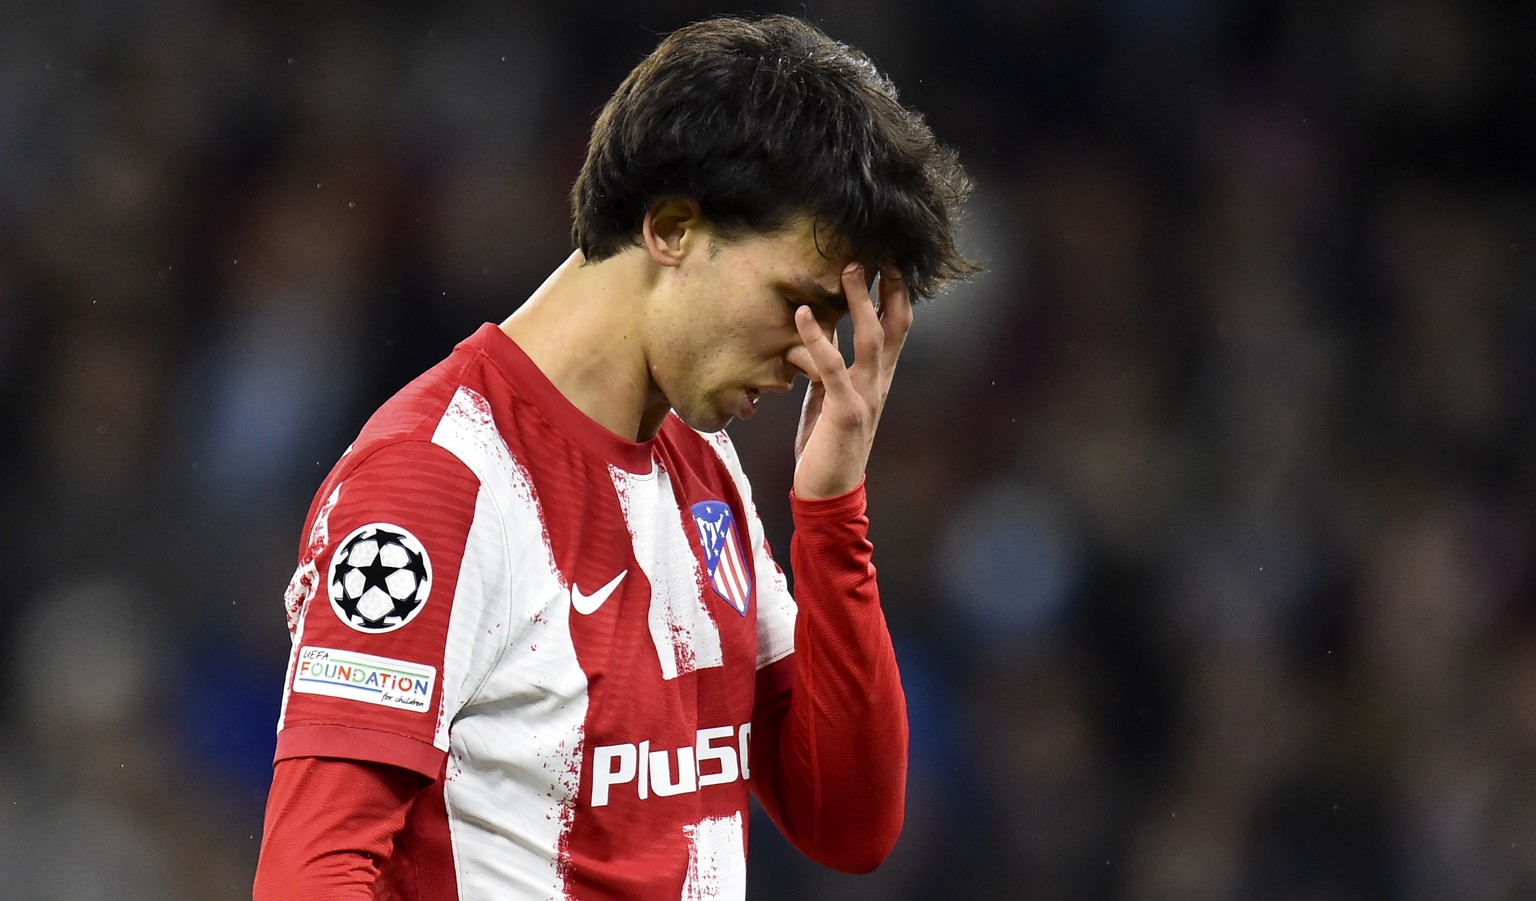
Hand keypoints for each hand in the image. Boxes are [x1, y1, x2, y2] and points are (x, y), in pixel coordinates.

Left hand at [787, 263, 912, 499]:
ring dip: (861, 301)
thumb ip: (830, 366)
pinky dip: (818, 339)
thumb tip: (820, 331)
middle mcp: (879, 384)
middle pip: (894, 325)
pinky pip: (832, 367)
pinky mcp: (845, 411)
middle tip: (879, 251)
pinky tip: (802, 316)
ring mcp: (866, 396)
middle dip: (890, 287)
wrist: (828, 493)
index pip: (896, 328)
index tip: (890, 260)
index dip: (896, 293)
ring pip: (871, 338)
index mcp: (877, 380)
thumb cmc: (825, 445)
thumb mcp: (828, 397)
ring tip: (849, 269)